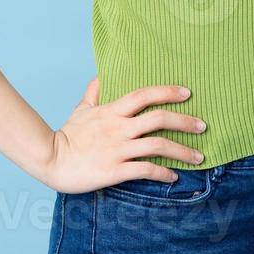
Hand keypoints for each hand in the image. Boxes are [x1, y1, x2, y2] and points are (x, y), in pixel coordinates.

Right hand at [40, 77, 207, 193]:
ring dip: (182, 151)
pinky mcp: (115, 170)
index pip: (144, 95)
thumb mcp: (81, 110)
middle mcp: (119, 128)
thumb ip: (93, 93)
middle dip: (185, 121)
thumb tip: (99, 76)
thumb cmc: (66, 135)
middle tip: (203, 126)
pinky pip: (145, 170)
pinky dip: (163, 173)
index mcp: (112, 111)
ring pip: (158, 145)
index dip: (167, 92)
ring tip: (198, 157)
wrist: (51, 160)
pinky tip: (174, 176)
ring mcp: (118, 149)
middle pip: (159, 119)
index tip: (188, 92)